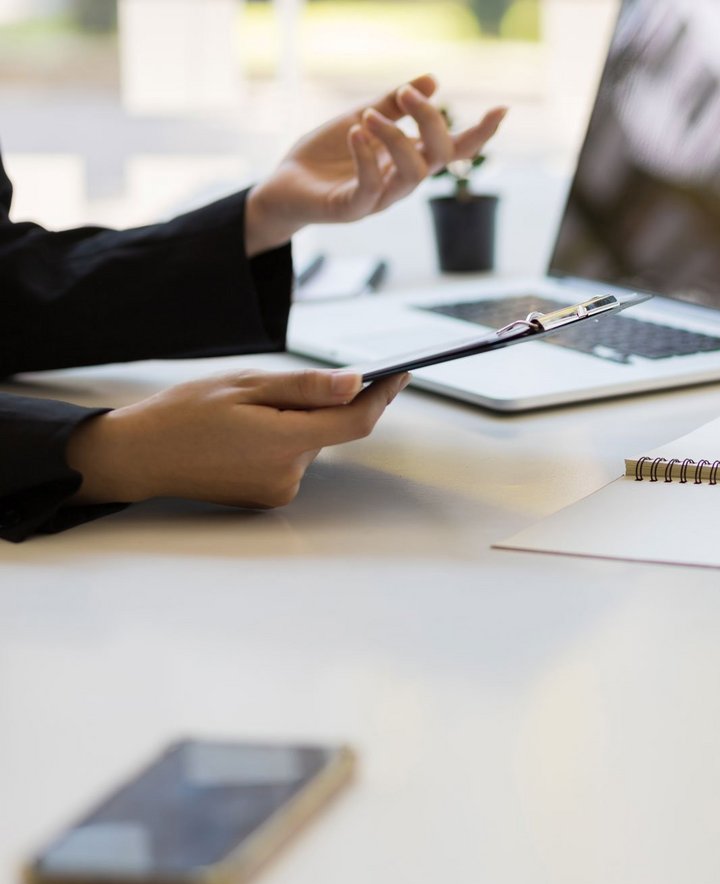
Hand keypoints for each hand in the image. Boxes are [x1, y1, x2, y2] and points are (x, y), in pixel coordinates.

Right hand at [65, 369, 410, 508]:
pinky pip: (292, 460)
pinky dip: (281, 441)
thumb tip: (357, 383)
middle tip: (272, 390)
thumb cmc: (184, 413)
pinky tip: (243, 437)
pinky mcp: (271, 497)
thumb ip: (306, 387)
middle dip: (316, 404)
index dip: (383, 395)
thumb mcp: (245, 385)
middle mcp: (289, 473)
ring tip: (244, 416)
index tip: (400, 372)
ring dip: (294, 423)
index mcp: (284, 440)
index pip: (356, 420)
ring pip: (310, 444)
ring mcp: (280, 490)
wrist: (140, 456)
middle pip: (330, 429)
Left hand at [244, 74, 507, 255]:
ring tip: (370, 115)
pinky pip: (371, 188)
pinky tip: (357, 132)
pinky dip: (367, 158)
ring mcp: (380, 198)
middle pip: (439, 157)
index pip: (454, 150)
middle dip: (431, 121)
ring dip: (397, 138)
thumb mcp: (360, 118)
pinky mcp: (352, 210)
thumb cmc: (324, 155)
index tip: (502, 109)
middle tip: (408, 94)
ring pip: (413, 175)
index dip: (480, 133)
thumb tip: (432, 80)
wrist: (284, 185)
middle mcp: (402, 181)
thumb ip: (393, 104)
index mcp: (409, 159)